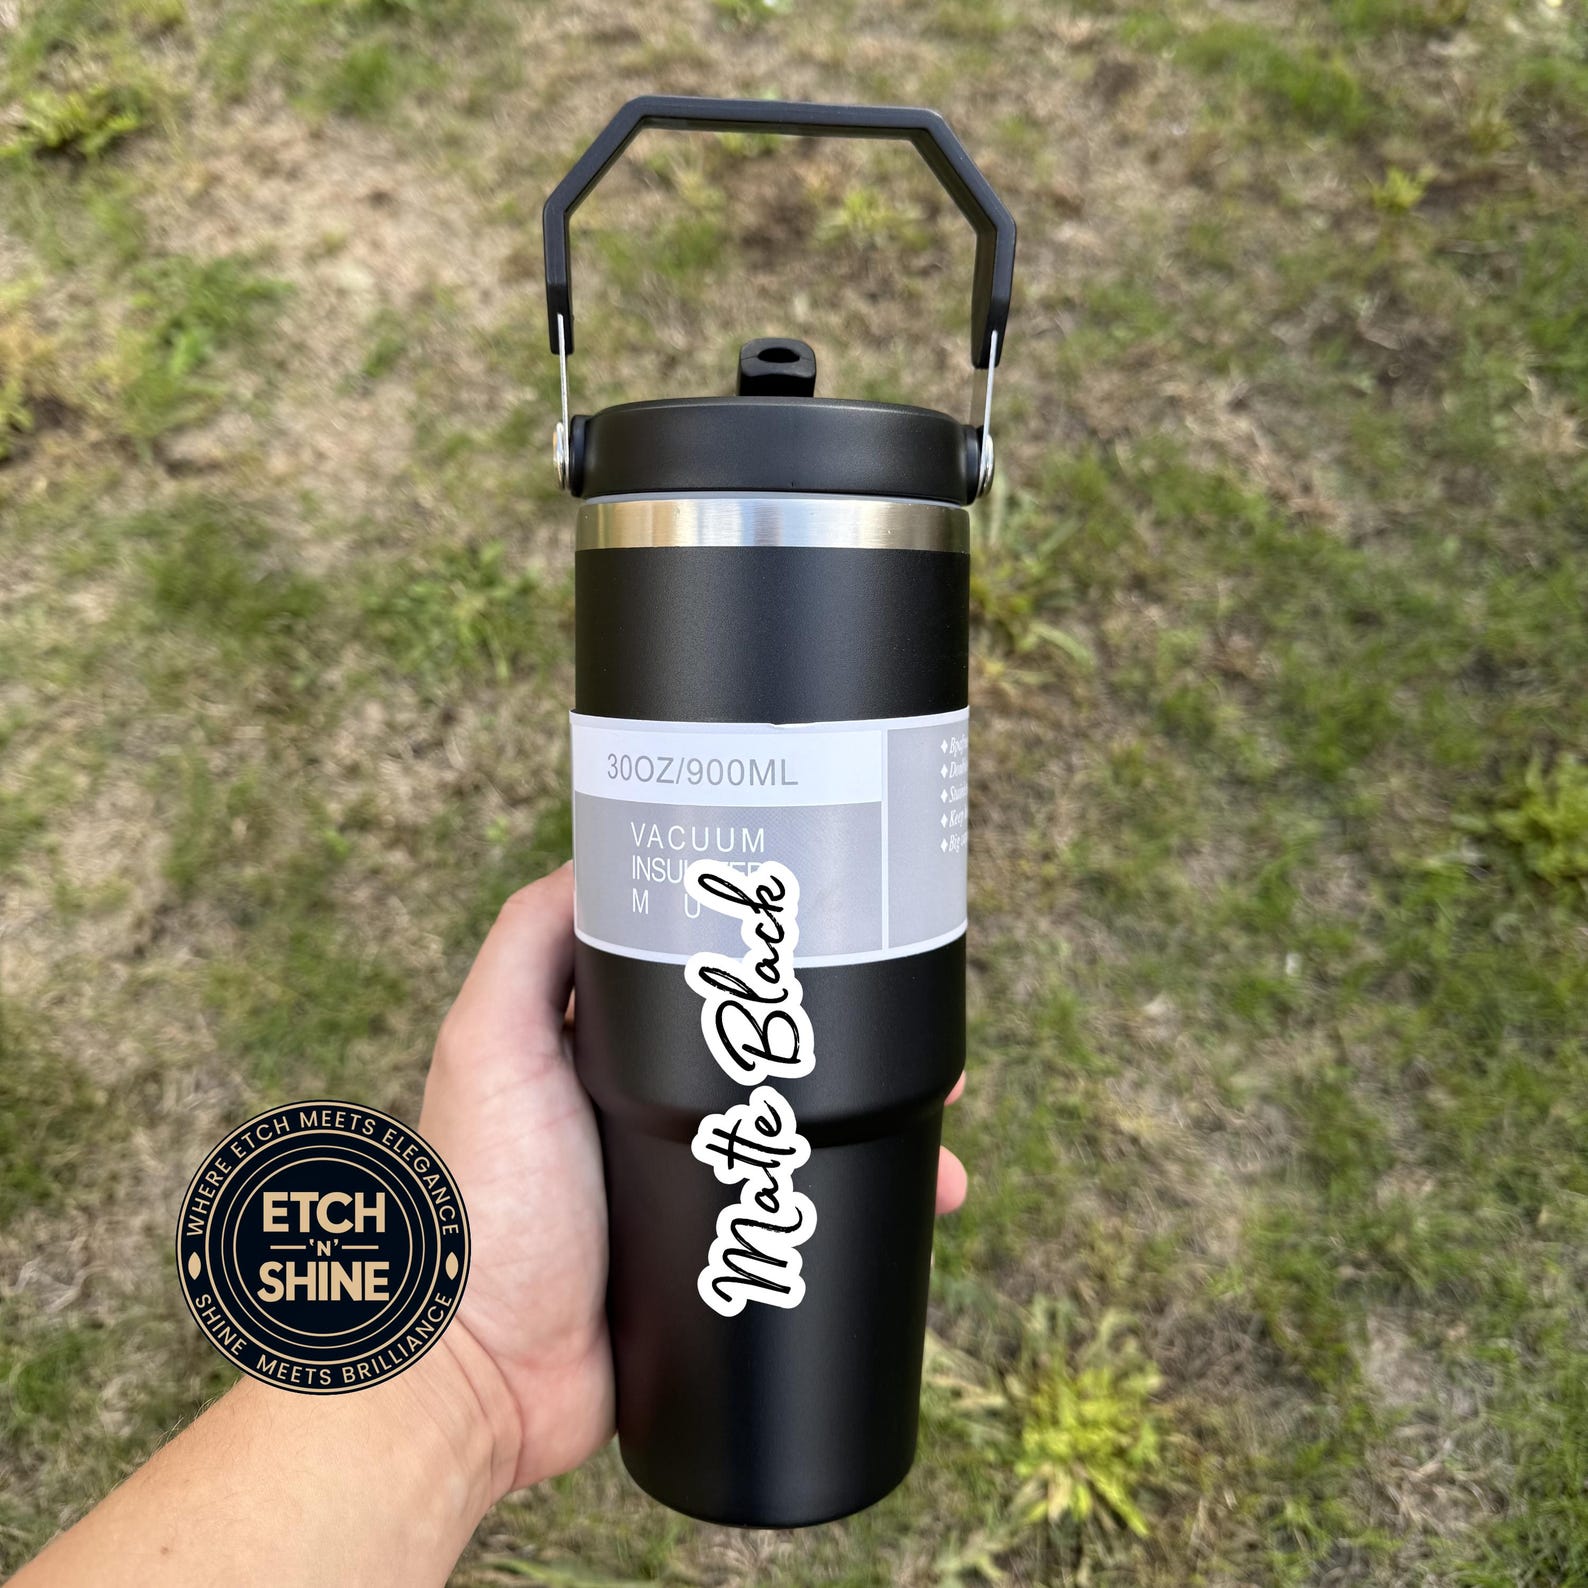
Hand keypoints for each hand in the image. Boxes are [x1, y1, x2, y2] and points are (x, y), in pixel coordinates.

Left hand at [420, 863, 968, 1500]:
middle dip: (862, 1058)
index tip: (857, 951)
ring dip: (887, 1141)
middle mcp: (653, 1112)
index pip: (712, 987)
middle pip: (778, 1064)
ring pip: (810, 1145)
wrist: (481, 1372)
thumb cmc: (479, 1199)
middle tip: (935, 1065)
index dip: (785, 968)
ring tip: (945, 1149)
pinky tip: (920, 1210)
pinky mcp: (716, 1262)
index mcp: (608, 1051)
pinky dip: (864, 1215)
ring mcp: (691, 1189)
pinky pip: (804, 1227)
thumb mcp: (489, 1042)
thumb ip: (528, 943)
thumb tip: (599, 858)